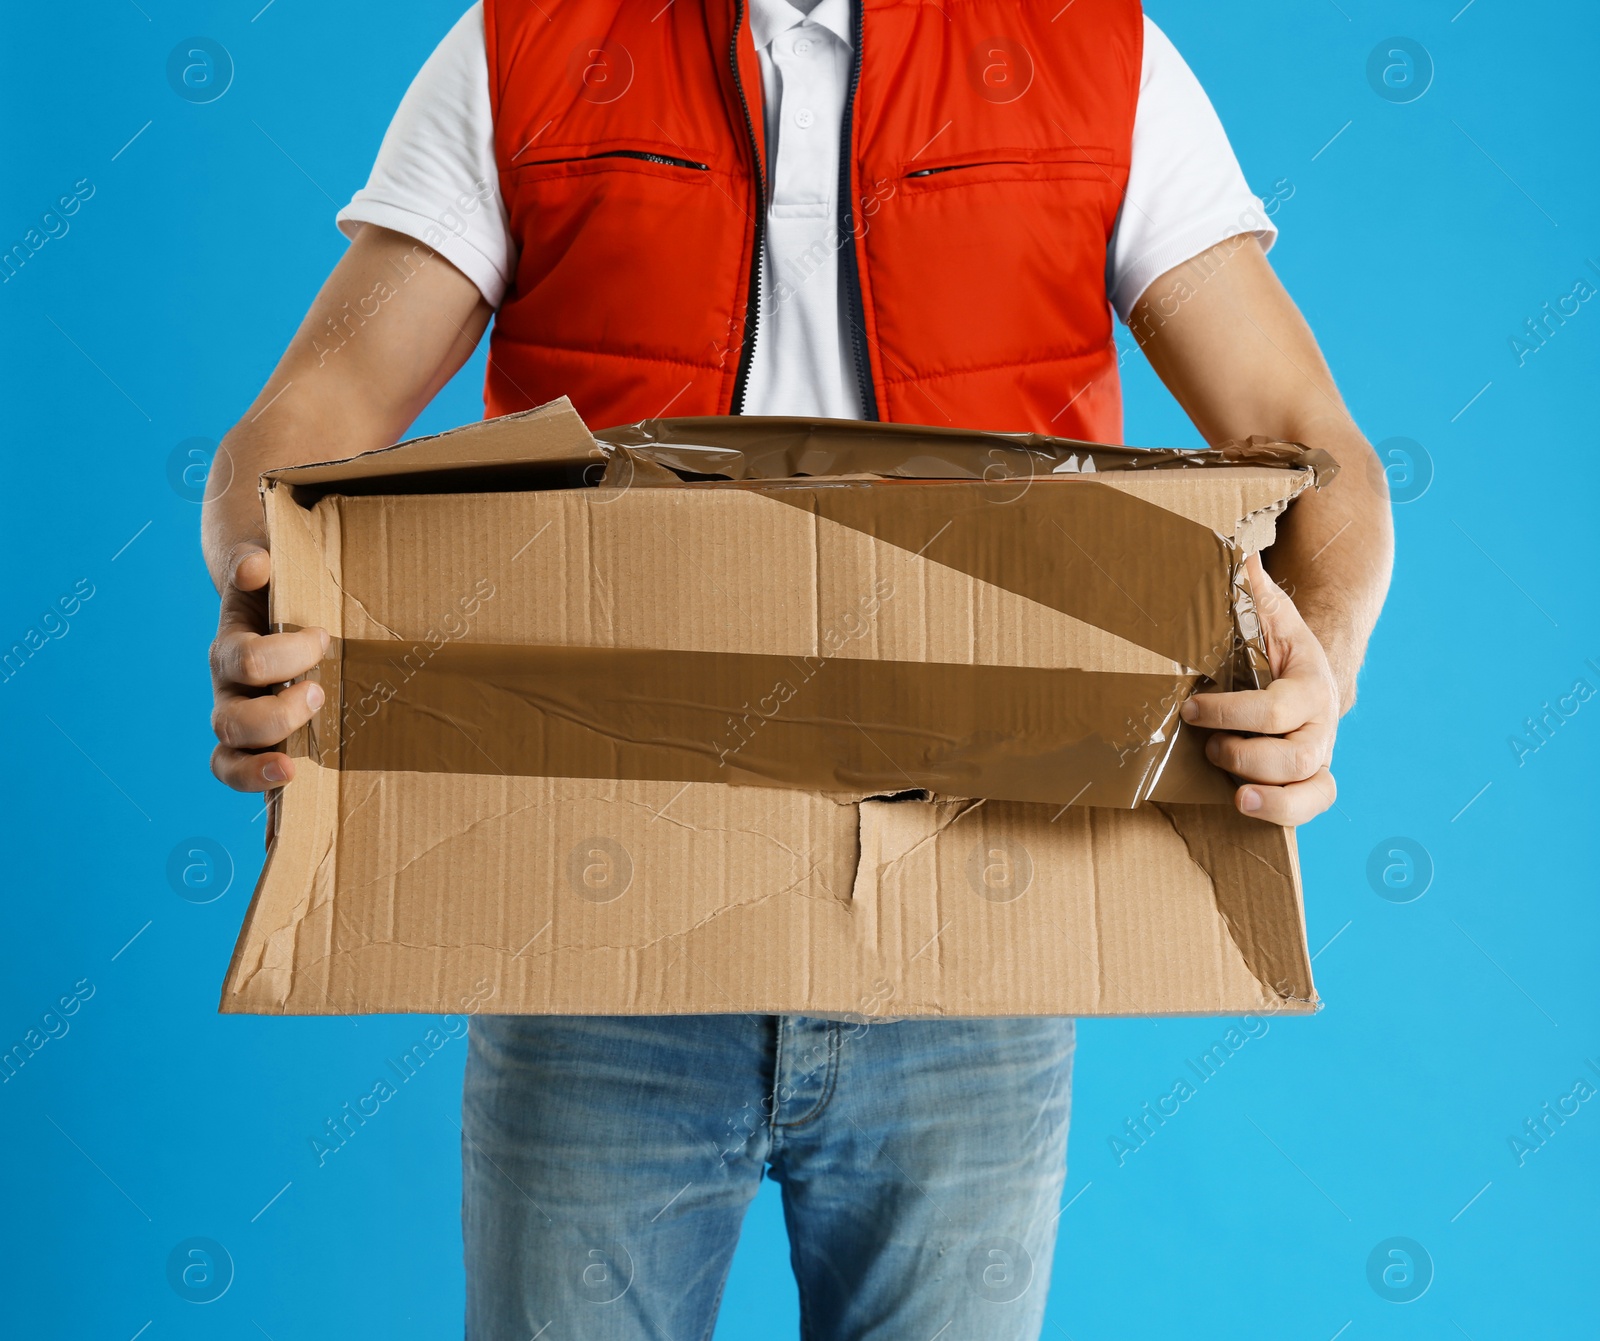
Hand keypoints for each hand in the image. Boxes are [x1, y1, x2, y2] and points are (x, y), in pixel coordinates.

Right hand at [209, 544, 328, 791]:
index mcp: (231, 651)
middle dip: (278, 715)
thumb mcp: (264, 570)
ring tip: (295, 766)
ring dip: (262, 766)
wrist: (269, 605)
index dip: (282, 657)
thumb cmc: (276, 593)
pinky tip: (285, 811)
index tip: (321, 637)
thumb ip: (253, 563)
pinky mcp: (263, 747)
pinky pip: (251, 779)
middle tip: (319, 693)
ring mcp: (243, 725)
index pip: (243, 662)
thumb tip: (255, 566)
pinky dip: (263, 796)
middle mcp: (230, 694)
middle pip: (233, 721)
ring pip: (230, 759)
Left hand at [1179, 553, 1339, 824]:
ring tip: (1232, 789)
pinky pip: (1313, 805)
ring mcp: (1320, 754)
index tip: (1191, 709)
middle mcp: (1321, 724)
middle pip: (1296, 756)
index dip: (1231, 714)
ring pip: (1308, 785)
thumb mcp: (1268, 615)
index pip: (1278, 709)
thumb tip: (1236, 555)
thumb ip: (1252, 591)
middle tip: (1210, 745)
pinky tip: (1247, 805)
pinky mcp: (1311, 778)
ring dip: (1265, 791)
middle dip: (1245, 755)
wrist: (1309, 670)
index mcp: (1310, 684)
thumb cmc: (1277, 645)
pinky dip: (1283, 813)